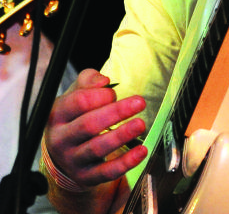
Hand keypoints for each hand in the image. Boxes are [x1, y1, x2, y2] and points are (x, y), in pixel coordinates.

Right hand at [44, 69, 147, 188]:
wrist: (62, 152)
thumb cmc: (74, 115)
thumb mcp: (75, 93)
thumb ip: (88, 80)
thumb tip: (103, 81)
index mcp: (58, 115)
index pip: (78, 103)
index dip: (100, 95)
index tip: (114, 93)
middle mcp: (61, 139)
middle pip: (89, 125)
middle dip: (116, 112)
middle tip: (140, 102)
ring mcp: (73, 160)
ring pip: (98, 148)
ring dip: (122, 135)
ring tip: (141, 124)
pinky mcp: (86, 177)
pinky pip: (107, 172)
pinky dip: (126, 163)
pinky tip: (141, 151)